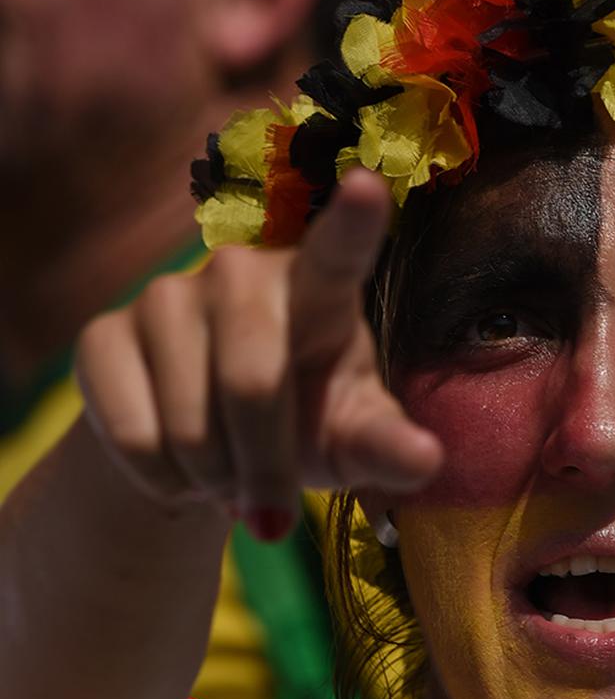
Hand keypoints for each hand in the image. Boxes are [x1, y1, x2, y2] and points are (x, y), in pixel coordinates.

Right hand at [76, 170, 441, 539]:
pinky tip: (177, 468)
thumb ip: (387, 447)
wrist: (202, 450)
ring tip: (227, 477)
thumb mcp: (351, 441)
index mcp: (318, 289)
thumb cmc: (303, 426)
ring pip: (189, 425)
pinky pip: (134, 436)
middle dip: (265, 470)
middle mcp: (239, 272)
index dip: (352, 221)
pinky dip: (163, 482)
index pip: (338, 252)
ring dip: (214, 481)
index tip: (368, 184)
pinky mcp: (103, 336)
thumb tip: (427, 460)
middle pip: (251, 384)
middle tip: (271, 514)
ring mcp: (164, 297)